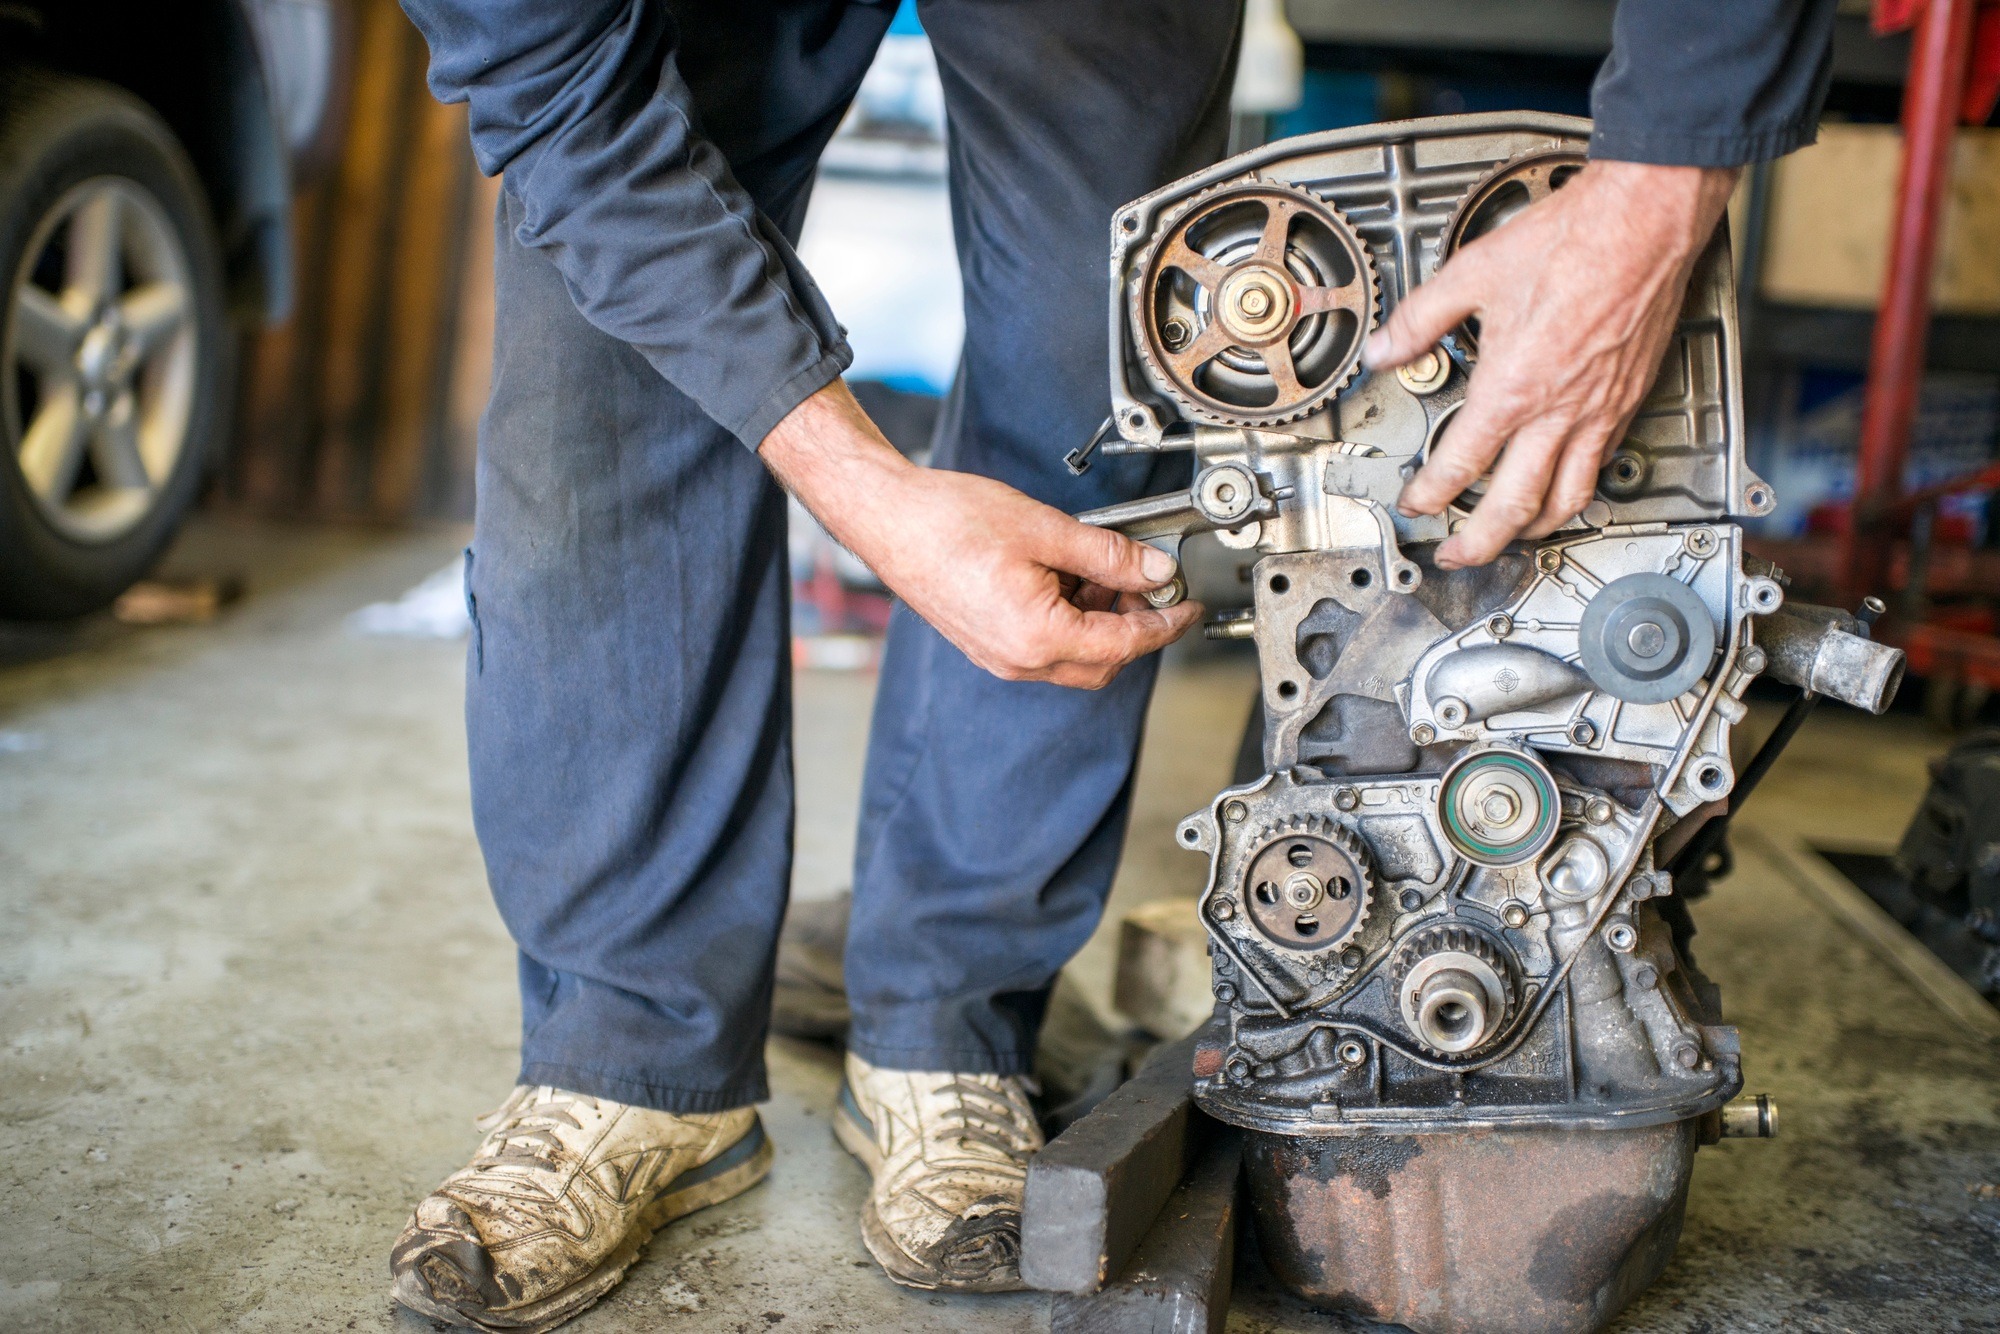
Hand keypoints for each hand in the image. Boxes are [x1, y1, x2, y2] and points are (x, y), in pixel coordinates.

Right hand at [760, 381, 1202, 687]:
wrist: (887, 518)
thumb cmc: (948, 521)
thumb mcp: (1046, 529)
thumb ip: (1108, 556)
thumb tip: (1153, 571)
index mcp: (1036, 636)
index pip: (1125, 644)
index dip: (1165, 623)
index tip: (1187, 605)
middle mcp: (1017, 660)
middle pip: (1103, 663)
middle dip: (1135, 627)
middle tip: (1150, 583)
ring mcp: (999, 657)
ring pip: (1074, 657)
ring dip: (1100, 622)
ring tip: (1103, 570)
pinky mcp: (986, 644)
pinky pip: (1044, 646)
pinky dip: (1069, 620)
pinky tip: (1068, 578)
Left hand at [1365, 160, 1738, 567]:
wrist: (1645, 220)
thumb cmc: (1573, 239)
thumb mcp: (1472, 273)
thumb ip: (1420, 319)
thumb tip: (1384, 347)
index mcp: (1512, 387)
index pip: (1459, 466)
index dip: (1429, 496)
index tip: (1415, 505)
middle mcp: (1557, 412)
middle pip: (1514, 508)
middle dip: (1478, 544)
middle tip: (1455, 555)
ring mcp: (1599, 412)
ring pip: (1568, 499)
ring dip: (1533, 529)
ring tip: (1511, 537)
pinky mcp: (1629, 400)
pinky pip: (1601, 465)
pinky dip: (1576, 490)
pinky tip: (1562, 484)